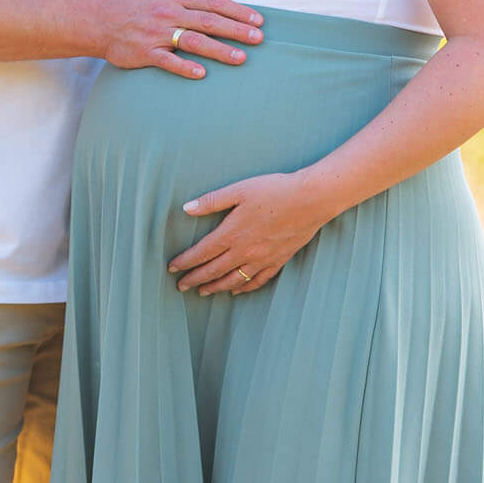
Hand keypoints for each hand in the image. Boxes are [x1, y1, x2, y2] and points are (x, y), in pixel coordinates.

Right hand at [100, 0, 263, 78]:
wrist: (100, 22)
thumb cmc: (135, 3)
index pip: (212, 3)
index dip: (237, 11)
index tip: (258, 21)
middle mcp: (168, 14)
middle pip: (208, 21)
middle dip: (235, 30)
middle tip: (258, 39)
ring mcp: (156, 34)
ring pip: (192, 41)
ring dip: (218, 50)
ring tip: (240, 58)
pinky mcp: (145, 53)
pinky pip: (167, 61)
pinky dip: (184, 67)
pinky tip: (201, 73)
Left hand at [169, 171, 330, 294]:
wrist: (311, 199)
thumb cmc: (274, 190)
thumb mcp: (239, 190)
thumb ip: (212, 201)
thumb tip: (186, 208)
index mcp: (231, 233)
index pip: (201, 253)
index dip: (185, 262)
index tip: (172, 269)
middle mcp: (244, 251)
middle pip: (213, 271)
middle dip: (195, 280)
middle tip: (181, 287)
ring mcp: (262, 259)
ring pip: (233, 280)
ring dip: (215, 287)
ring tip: (202, 292)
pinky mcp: (278, 260)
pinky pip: (257, 281)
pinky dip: (244, 288)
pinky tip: (236, 290)